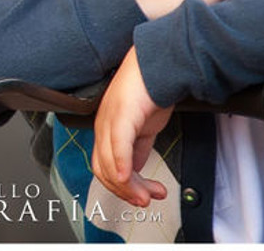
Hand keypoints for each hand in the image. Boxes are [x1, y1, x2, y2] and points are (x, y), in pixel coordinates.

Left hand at [91, 47, 172, 207]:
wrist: (160, 64)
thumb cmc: (152, 89)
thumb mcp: (144, 126)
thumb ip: (137, 148)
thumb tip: (134, 170)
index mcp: (107, 129)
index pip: (104, 166)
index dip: (120, 186)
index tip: (139, 196)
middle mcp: (104, 125)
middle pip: (103, 169)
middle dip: (124, 191)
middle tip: (144, 200)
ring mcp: (110, 119)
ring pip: (109, 163)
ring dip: (129, 185)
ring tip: (148, 194)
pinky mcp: (121, 114)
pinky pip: (118, 145)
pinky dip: (122, 165)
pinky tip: (130, 177)